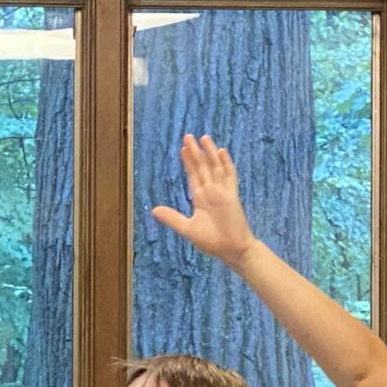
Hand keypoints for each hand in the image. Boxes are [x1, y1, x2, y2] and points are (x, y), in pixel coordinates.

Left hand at [151, 134, 257, 266]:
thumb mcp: (187, 228)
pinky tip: (220, 151)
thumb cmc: (212, 241)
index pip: (193, 176)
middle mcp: (211, 192)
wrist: (231, 250)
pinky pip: (230, 176)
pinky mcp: (232, 195)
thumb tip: (154, 210)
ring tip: (203, 137)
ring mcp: (223, 192)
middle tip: (188, 136)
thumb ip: (172, 218)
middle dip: (195, 152)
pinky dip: (226, 163)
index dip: (188, 162)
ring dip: (209, 153)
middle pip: (202, 167)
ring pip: (215, 167)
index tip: (183, 149)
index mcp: (200, 199)